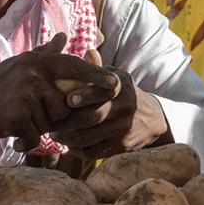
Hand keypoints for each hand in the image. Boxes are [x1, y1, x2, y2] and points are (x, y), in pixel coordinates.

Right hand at [0, 34, 119, 147]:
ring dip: (39, 129)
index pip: (74, 66)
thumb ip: (45, 53)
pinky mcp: (16, 115)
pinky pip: (36, 135)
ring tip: (20, 122)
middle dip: (55, 117)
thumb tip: (64, 36)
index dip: (96, 75)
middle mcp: (32, 73)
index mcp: (37, 62)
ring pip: (52, 122)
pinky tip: (14, 136)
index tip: (115, 84)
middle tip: (32, 116)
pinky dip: (27, 140)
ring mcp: (24, 93)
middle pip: (66, 104)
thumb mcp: (21, 65)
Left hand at [42, 69, 170, 159]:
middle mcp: (124, 108)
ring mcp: (123, 129)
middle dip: (67, 121)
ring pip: (88, 137)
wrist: (153, 118)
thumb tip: (88, 52)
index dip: (84, 95)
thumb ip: (99, 68)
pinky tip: (69, 145)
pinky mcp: (121, 147)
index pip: (102, 91)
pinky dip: (77, 150)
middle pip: (92, 117)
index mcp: (121, 87)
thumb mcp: (116, 77)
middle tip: (50, 121)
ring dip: (67, 138)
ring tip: (54, 134)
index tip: (68, 99)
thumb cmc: (124, 93)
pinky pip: (94, 152)